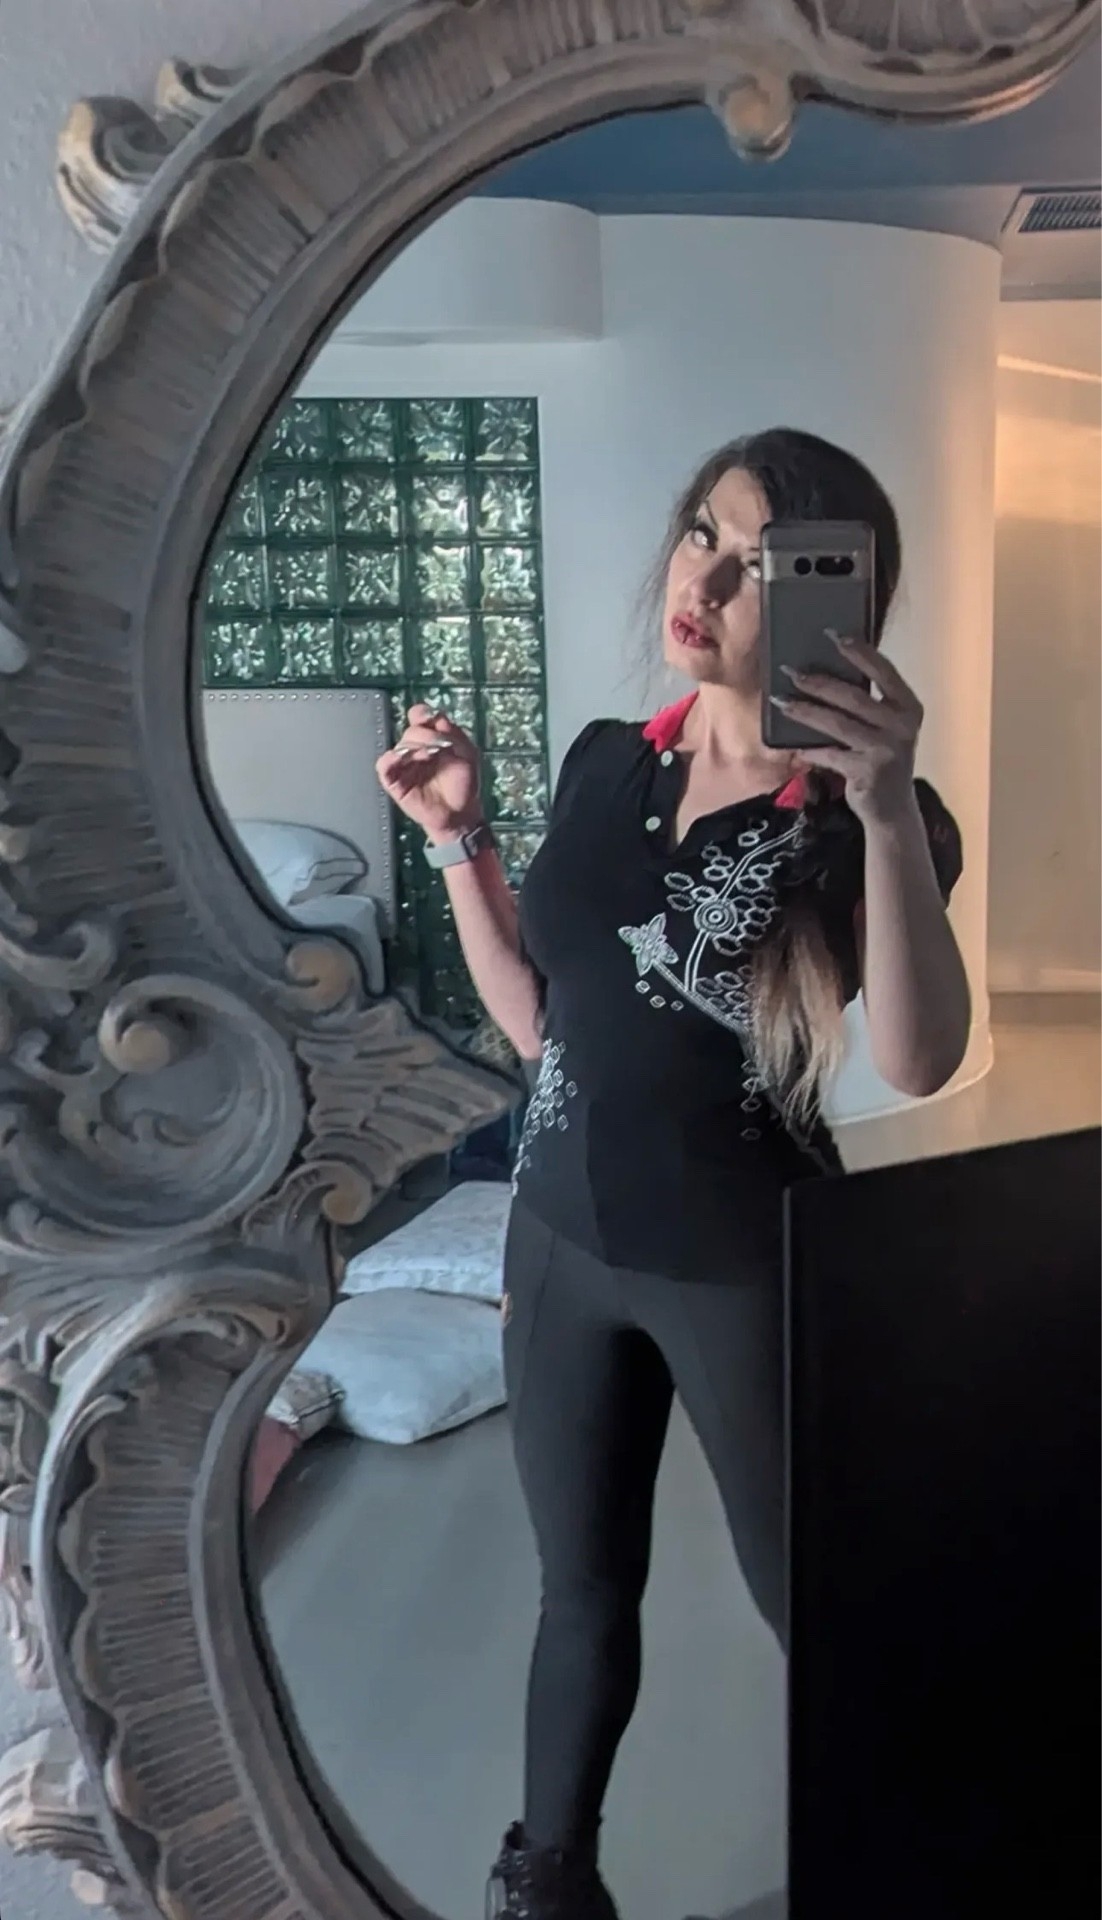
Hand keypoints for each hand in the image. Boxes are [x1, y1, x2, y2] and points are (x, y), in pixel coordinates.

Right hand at [376, 704, 482, 841]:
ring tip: (428, 756)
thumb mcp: (467, 753)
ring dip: (413, 746)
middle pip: (412, 730)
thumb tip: (433, 718)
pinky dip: (390, 759)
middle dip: (426, 735)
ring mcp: (405, 764)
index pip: (419, 716)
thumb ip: (453, 732)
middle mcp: (416, 748)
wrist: (460, 813)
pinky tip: (402, 758)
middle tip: (439, 749)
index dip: (422, 713)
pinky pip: (384, 765)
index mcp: (432, 738)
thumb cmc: (464, 783)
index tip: (429, 718)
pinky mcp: (395, 781)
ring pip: (400, 745)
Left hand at [770, 633, 922, 826]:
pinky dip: (811, 750)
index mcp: (909, 707)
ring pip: (837, 723)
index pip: (884, 671)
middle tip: (791, 671)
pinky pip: (830, 754)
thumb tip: (824, 675)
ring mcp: (886, 750)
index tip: (832, 634)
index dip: (858, 651)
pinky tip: (796, 747)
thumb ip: (868, 704)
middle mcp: (902, 725)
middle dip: (818, 682)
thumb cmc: (882, 759)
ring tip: (781, 701)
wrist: (892, 809)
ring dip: (805, 711)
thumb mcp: (885, 728)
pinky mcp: (868, 772)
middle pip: (853, 696)